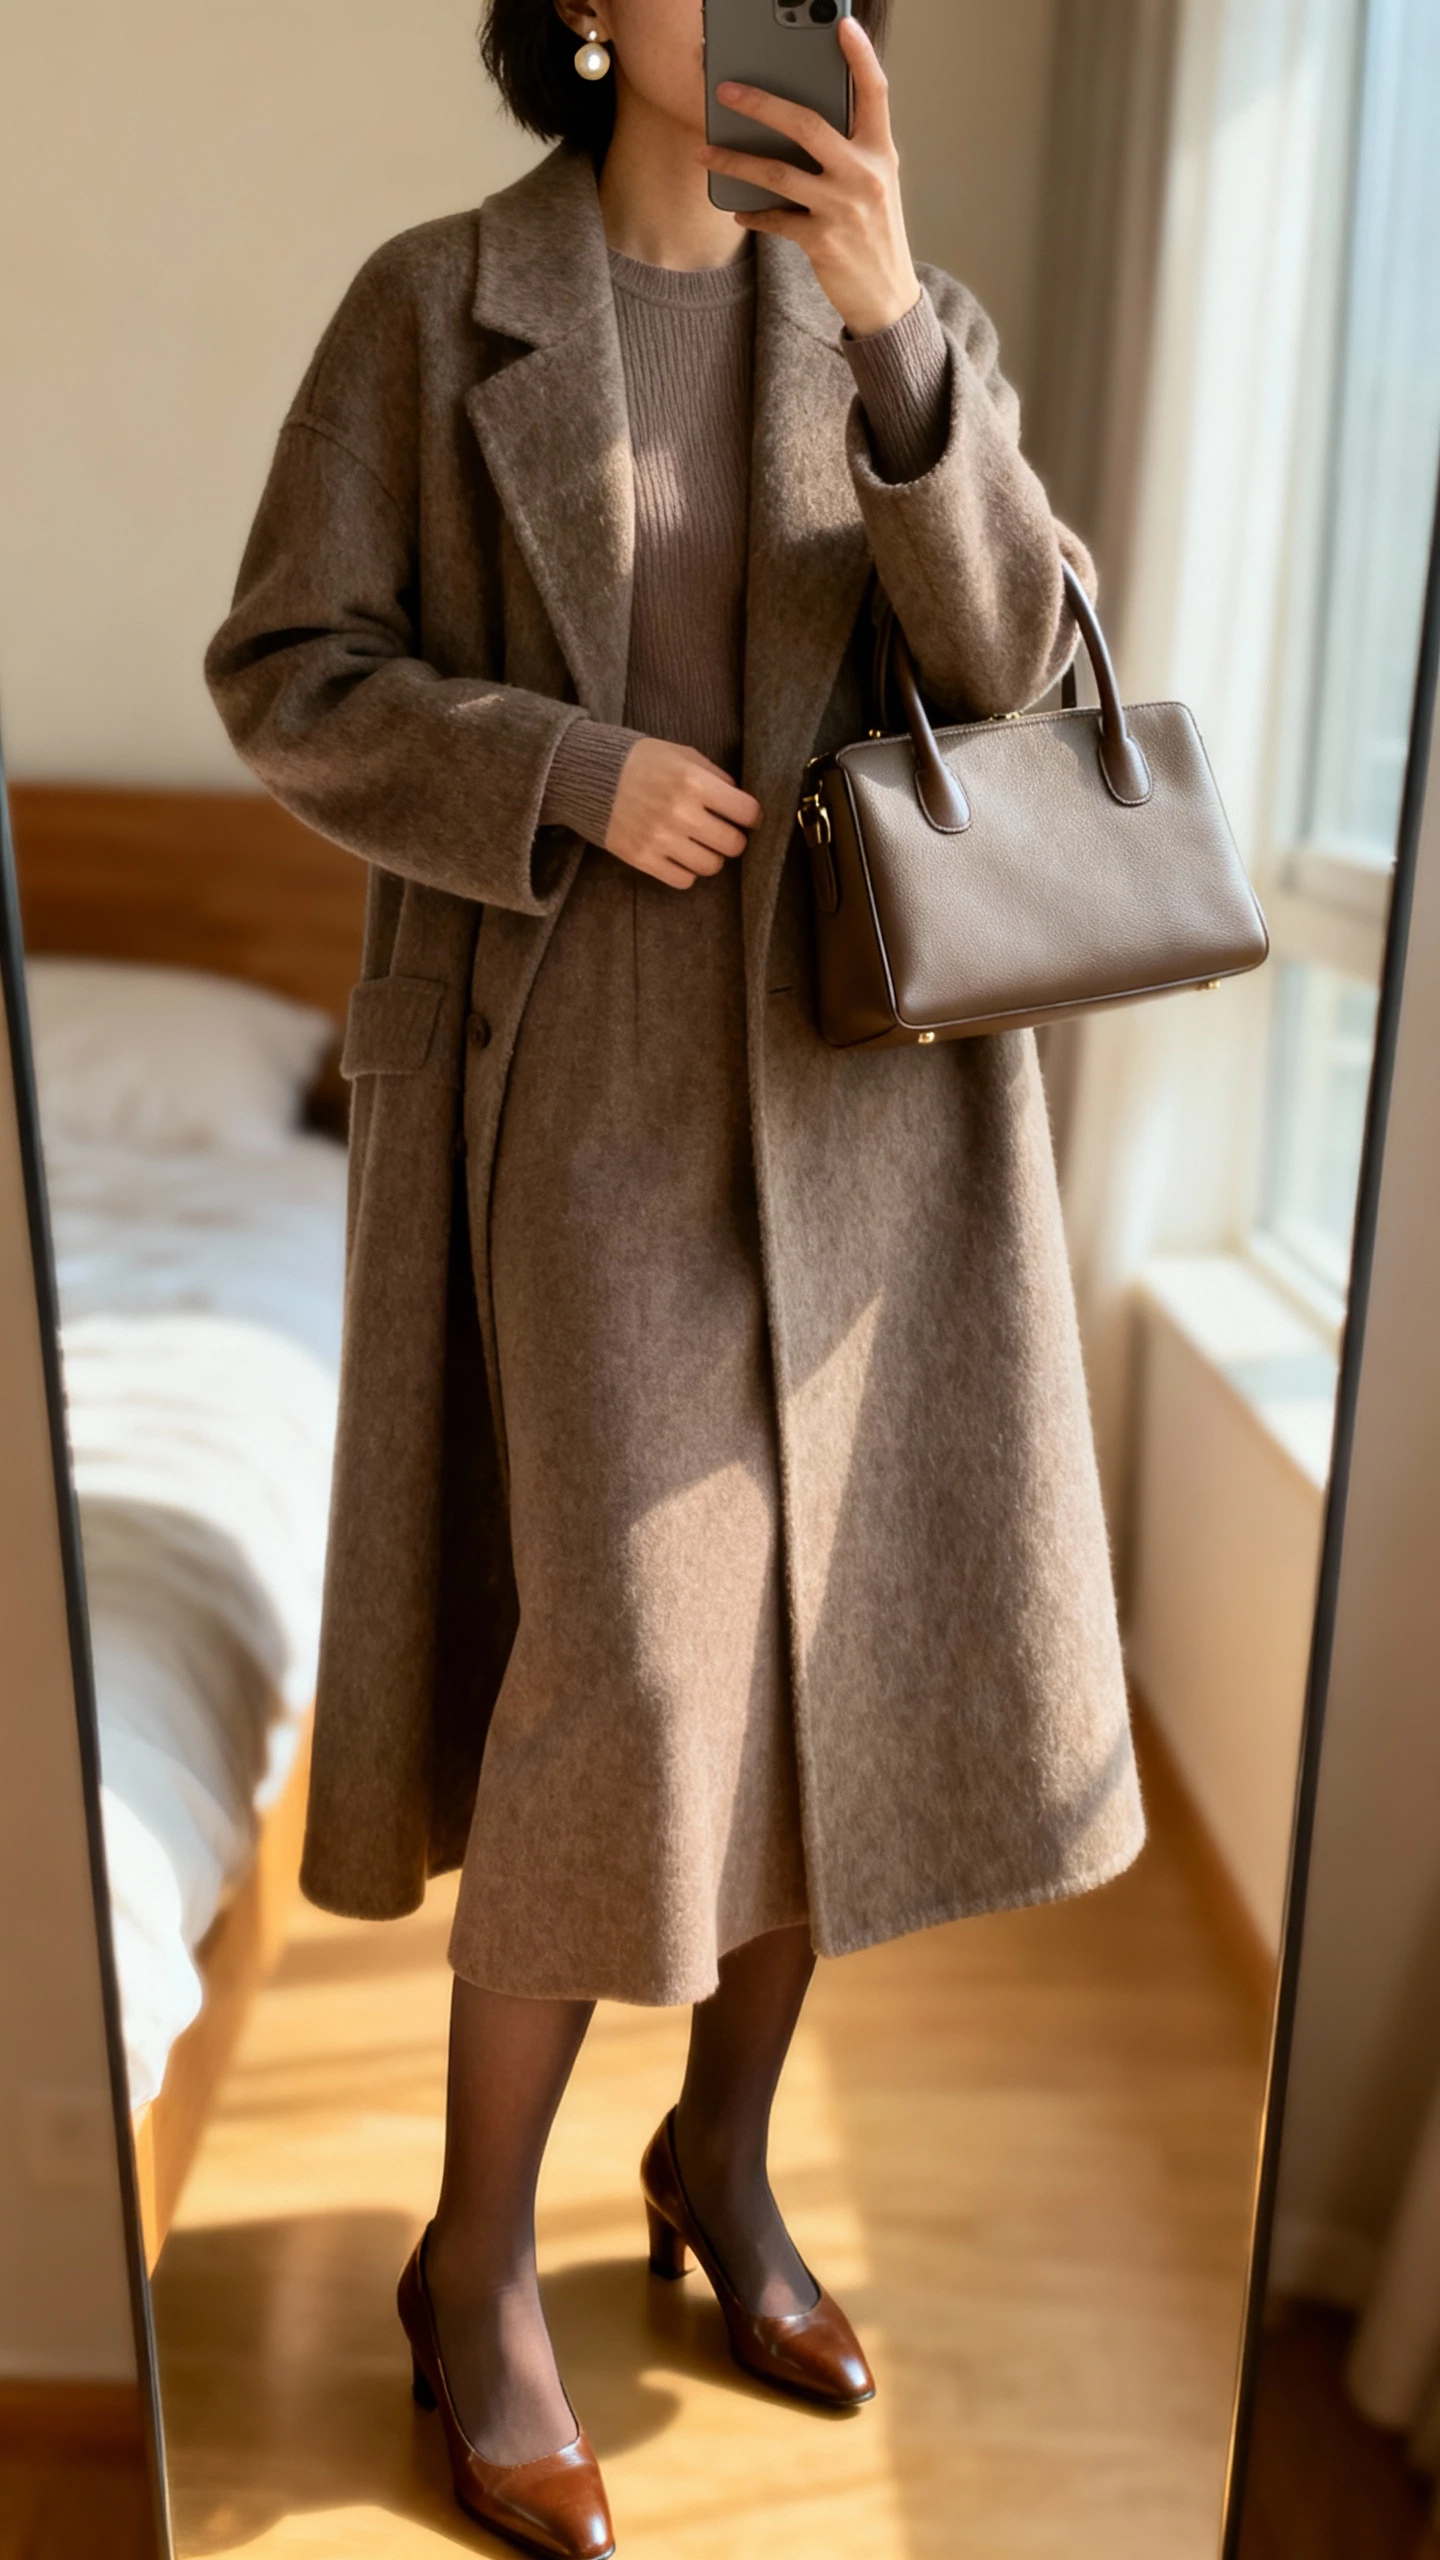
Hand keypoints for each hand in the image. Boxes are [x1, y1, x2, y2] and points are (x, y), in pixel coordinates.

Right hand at [605, 737, 760, 890]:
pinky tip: (679, 855)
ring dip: (710, 856)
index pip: (746, 811)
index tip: (745, 817)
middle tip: (722, 832)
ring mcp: (660, 839)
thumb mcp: (680, 754)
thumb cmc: (639, 761)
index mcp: (694, 781)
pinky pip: (684, 880)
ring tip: (699, 845)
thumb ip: (713, 775)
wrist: (585, 773)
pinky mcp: (642, 858)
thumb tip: (738, 799)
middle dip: (732, 838)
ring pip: (711, 866)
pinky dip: (686, 870)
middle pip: (733, 844)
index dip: (751, 816)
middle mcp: (681, 813)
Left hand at [699, 16, 918, 339]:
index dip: (860, 55)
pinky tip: (738, 208)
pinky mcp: (823, 241)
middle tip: (726, 91)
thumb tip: (795, 121)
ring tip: (705, 151)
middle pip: (806, 124)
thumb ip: (849, 149)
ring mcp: (843, 208)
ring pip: (777, 173)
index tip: (843, 24)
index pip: (875, 92)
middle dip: (760, 103)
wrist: (886, 295)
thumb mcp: (874, 183)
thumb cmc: (873, 231)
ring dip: (734, 160)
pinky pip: (776, 218)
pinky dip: (753, 213)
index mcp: (881, 152)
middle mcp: (865, 175)